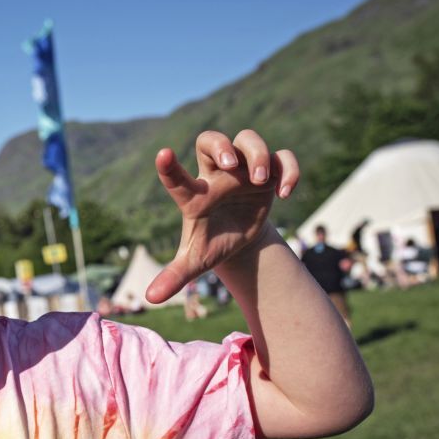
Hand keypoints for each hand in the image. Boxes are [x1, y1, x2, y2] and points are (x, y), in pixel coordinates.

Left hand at [146, 129, 298, 303]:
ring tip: (260, 181)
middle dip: (219, 145)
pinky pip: (282, 156)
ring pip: (247, 139)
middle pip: (210, 140)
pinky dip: (287, 168)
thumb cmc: (213, 242)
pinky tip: (286, 194)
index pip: (176, 178)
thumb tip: (151, 298)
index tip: (162, 155)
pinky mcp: (270, 172)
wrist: (239, 237)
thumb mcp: (196, 260)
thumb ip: (174, 276)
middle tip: (229, 163)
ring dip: (255, 154)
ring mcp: (243, 170)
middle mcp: (216, 175)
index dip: (168, 167)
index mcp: (195, 195)